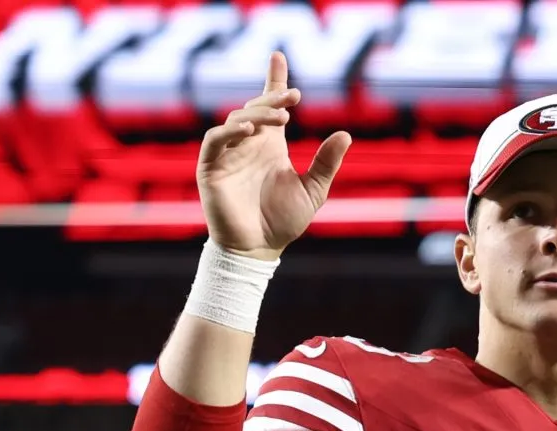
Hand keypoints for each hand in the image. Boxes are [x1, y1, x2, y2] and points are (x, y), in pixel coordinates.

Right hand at [195, 51, 351, 260]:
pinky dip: (229, 131)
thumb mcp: (313, 189)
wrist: (260, 249)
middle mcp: (248, 144)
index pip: (270, 105)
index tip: (279, 56)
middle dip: (273, 99)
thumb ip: (326, 162)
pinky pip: (215, 141)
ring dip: (258, 114)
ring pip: (236, 119)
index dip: (273, 81)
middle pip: (255, 108)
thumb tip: (345, 134)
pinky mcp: (211, 168)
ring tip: (281, 118)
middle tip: (294, 97)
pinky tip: (250, 129)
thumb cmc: (284, 221)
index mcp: (270, 145)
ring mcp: (228, 154)